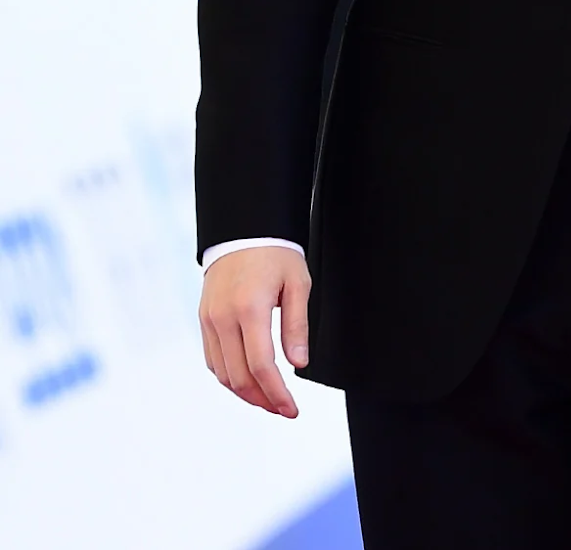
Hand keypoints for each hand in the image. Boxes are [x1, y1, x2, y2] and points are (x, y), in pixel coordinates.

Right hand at [199, 246, 310, 416]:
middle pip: (239, 377)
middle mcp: (224, 317)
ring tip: (268, 398)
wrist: (243, 229)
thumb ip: (297, 325)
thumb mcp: (297, 283)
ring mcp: (210, 319)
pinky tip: (248, 379)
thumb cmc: (275, 253)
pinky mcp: (204, 319)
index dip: (277, 394)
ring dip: (245, 393)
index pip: (262, 366)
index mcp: (250, 308)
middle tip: (284, 408)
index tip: (292, 408)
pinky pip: (212, 360)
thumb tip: (299, 364)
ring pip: (222, 374)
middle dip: (263, 400)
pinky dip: (229, 376)